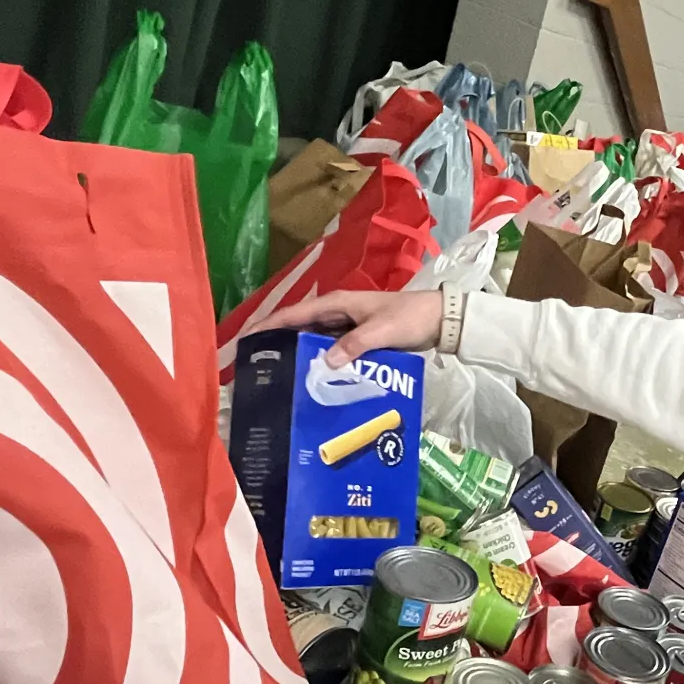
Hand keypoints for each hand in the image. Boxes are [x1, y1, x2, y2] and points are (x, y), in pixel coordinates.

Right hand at [241, 290, 445, 365]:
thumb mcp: (382, 331)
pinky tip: (311, 379)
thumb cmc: (409, 318)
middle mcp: (336, 312)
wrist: (439, 319)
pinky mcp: (356, 339)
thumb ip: (354, 345)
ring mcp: (346, 326)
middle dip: (276, 344)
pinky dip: (319, 362)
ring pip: (313, 341)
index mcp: (336, 303)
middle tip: (255, 368)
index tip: (244, 340)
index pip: (293, 314)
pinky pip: (330, 351)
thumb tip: (324, 363)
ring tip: (276, 377)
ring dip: (298, 355)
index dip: (267, 326)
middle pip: (298, 328)